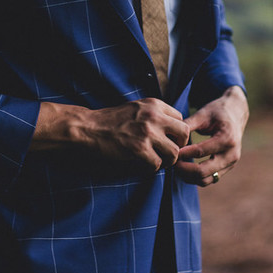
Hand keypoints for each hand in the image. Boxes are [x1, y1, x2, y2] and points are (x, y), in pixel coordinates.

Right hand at [33, 98, 189, 170]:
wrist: (88, 128)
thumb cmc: (110, 120)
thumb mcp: (136, 108)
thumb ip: (154, 114)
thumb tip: (173, 129)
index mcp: (154, 104)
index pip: (181, 118)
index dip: (177, 132)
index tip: (168, 140)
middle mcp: (153, 116)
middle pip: (184, 133)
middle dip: (178, 146)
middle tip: (167, 152)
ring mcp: (147, 132)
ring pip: (174, 152)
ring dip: (166, 160)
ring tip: (154, 160)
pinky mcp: (139, 149)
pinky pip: (157, 165)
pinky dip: (151, 168)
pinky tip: (142, 164)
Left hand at [175, 86, 248, 186]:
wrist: (236, 113)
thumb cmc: (218, 111)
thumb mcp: (203, 114)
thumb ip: (188, 125)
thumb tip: (170, 137)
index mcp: (227, 139)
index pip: (201, 152)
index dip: (183, 154)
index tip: (170, 151)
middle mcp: (231, 154)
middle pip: (203, 171)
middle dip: (184, 169)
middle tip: (171, 162)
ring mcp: (231, 164)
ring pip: (206, 179)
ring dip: (188, 176)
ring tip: (175, 166)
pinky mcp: (227, 168)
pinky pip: (209, 179)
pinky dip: (195, 178)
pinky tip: (184, 169)